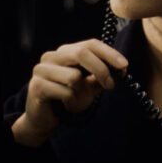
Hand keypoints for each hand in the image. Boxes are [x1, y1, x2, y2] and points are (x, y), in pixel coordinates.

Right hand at [11, 39, 127, 147]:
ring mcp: (41, 69)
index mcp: (65, 52)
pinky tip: (65, 106)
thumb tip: (122, 68)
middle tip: (110, 85)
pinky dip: (72, 102)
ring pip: (74, 76)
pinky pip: (66, 92)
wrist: (44, 118)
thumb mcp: (89, 86)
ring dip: (81, 93)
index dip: (109, 53)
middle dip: (101, 69)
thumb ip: (103, 76)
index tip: (124, 65)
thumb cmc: (67, 98)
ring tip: (75, 100)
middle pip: (81, 53)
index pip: (90, 44)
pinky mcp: (36, 86)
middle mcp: (51, 56)